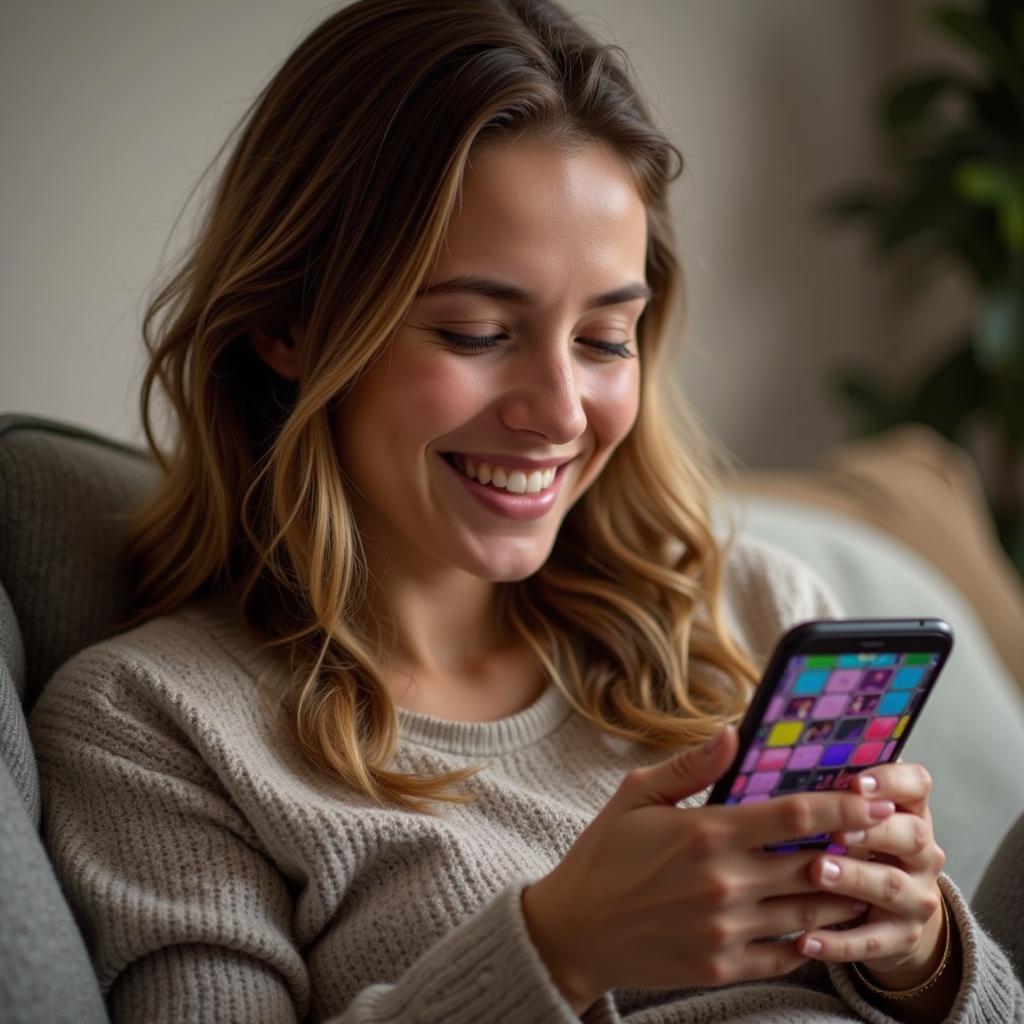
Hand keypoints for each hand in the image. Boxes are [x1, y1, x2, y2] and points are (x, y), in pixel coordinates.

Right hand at [521, 726, 898, 1012]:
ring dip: (846, 895)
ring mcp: (726, 930)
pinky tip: (825, 925)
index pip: (794, 813)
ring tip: (870, 879)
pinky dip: (813, 941)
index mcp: (705, 833)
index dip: (843, 804)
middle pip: (816, 864)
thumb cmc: (603, 856)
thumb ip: (691, 766)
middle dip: (858, 849)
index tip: (875, 799)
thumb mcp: (636, 797)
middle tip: (887, 838)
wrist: (574, 932)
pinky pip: (787, 955)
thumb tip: (732, 731)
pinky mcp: (723, 966)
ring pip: (810, 913)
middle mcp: (724, 882)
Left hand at [796, 762, 947, 987]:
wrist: (884, 913)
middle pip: (910, 835)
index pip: (915, 784)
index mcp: (906, 808)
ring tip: (815, 872)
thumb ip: (809, 783)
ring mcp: (915, 896)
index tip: (856, 782)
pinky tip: (803, 939)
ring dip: (853, 879)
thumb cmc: (843, 843)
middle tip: (835, 830)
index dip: (890, 781)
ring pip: (891, 886)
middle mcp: (920, 850)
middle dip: (872, 831)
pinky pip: (872, 942)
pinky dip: (838, 941)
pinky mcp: (900, 938)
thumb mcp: (837, 811)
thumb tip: (738, 739)